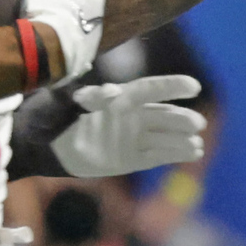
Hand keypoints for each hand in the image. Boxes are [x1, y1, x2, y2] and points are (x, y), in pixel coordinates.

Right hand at [16, 0, 105, 81]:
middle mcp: (96, 26)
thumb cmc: (47, 10)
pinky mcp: (73, 69)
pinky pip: (67, 58)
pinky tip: (43, 49)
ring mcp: (87, 50)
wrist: (44, 56)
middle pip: (91, 6)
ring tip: (47, 22)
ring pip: (81, 34)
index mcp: (93, 0)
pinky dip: (58, 52)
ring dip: (68, 27)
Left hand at [51, 74, 205, 177]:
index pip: (151, 89)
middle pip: (163, 115)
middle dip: (181, 119)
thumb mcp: (71, 102)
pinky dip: (175, 154)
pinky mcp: (131, 159)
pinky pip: (158, 155)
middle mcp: (132, 116)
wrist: (48, 145)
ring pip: (164, 137)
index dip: (172, 86)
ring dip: (182, 140)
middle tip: (197, 123)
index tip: (193, 86)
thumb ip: (92, 96)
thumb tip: (113, 91)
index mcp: (122, 98)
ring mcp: (133, 138)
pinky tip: (194, 152)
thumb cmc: (59, 116)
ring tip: (196, 144)